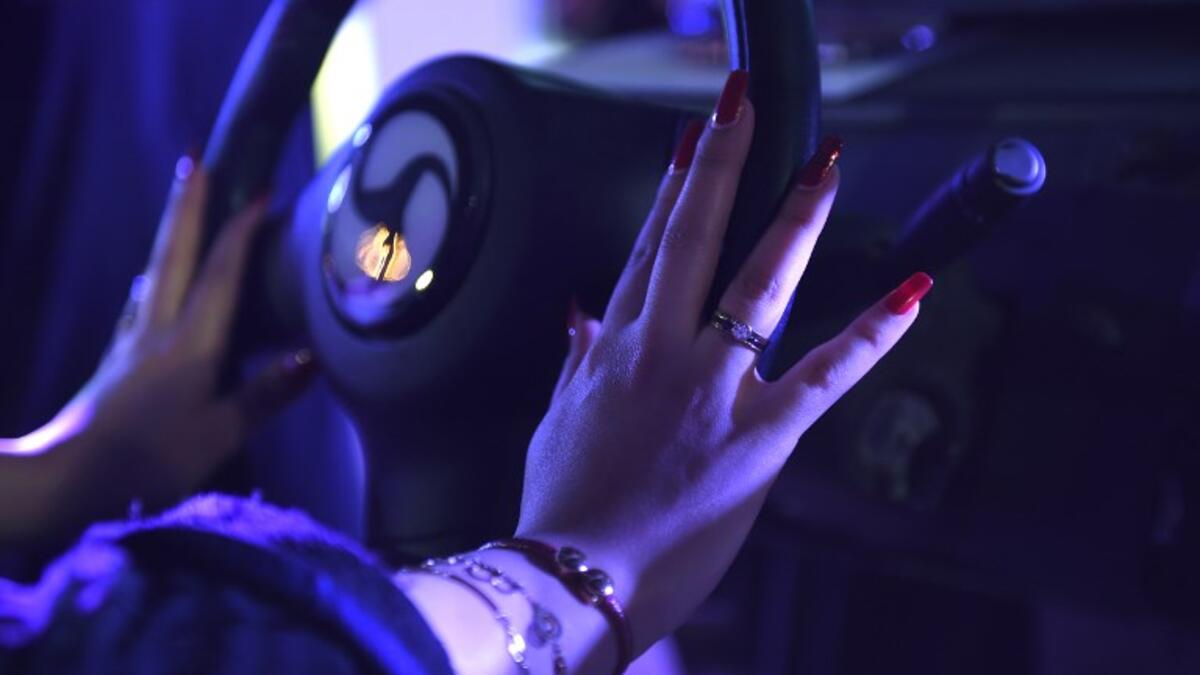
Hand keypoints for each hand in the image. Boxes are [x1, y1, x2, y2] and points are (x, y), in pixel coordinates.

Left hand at [1, 158, 315, 538]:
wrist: (64, 479)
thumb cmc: (147, 461)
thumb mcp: (218, 434)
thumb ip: (265, 394)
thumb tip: (313, 356)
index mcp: (190, 343)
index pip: (222, 273)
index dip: (242, 230)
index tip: (263, 190)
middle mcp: (158, 330)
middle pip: (174, 254)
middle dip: (188, 205)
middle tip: (195, 159)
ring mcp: (132, 344)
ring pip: (154, 272)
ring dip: (171, 234)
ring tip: (181, 206)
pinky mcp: (116, 364)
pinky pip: (141, 303)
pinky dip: (154, 278)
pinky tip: (149, 283)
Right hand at [516, 72, 931, 657]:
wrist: (575, 574)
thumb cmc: (562, 504)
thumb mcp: (558, 421)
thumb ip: (576, 362)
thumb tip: (581, 314)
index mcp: (614, 346)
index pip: (648, 246)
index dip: (674, 186)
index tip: (694, 138)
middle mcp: (662, 351)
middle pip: (694, 238)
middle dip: (720, 164)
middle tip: (742, 107)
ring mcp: (712, 390)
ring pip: (759, 286)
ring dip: (794, 220)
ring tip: (824, 166)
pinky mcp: (758, 437)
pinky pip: (824, 374)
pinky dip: (871, 333)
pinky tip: (910, 292)